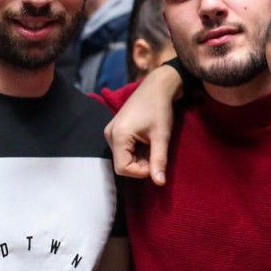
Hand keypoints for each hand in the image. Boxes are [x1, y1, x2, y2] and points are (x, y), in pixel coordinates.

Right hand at [103, 64, 181, 183]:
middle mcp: (109, 134)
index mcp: (118, 135)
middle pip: (122, 164)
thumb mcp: (162, 137)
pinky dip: (135, 150)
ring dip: (138, 157)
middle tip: (156, 153)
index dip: (141, 171)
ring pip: (122, 157)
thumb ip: (159, 160)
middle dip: (140, 164)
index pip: (123, 168)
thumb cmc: (160, 109)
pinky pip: (121, 149)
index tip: (156, 163)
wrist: (157, 87)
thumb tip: (160, 183)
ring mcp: (110, 131)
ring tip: (152, 145)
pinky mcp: (114, 129)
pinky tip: (146, 141)